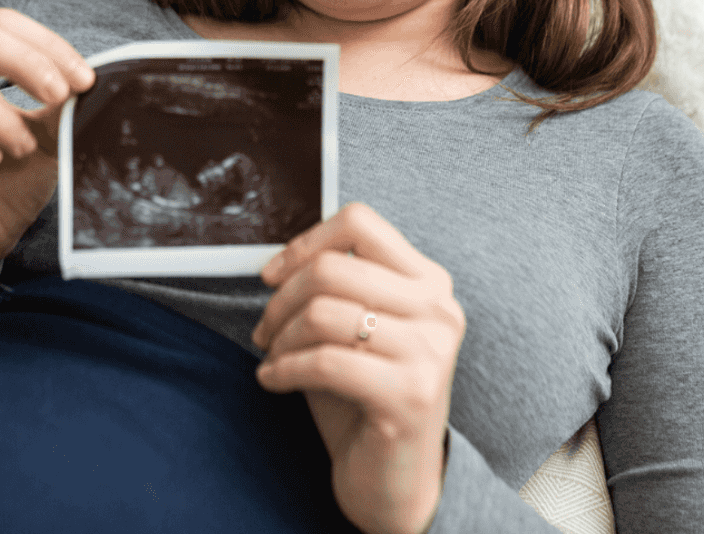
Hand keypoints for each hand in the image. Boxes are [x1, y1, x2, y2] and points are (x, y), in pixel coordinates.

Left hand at [250, 202, 465, 533]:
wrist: (397, 480)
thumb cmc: (366, 400)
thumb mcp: (355, 331)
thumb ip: (335, 290)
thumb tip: (279, 263)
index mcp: (429, 283)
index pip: (360, 223)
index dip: (304, 243)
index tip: (272, 274)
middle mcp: (438, 310)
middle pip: (333, 267)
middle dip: (280, 299)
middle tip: (264, 330)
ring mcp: (430, 353)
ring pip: (323, 313)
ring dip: (280, 338)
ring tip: (272, 357)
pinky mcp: (410, 395)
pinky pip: (324, 362)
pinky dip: (283, 369)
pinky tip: (273, 380)